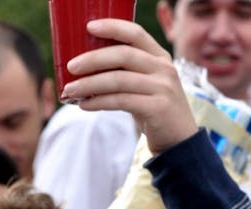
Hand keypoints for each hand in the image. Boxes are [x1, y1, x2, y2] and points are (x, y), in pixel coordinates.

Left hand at [61, 18, 197, 153]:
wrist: (179, 139)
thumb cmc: (154, 109)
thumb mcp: (146, 84)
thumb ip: (126, 70)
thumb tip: (84, 64)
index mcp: (160, 57)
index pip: (136, 34)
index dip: (112, 27)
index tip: (89, 27)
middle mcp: (164, 69)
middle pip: (123, 55)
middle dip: (92, 59)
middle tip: (71, 67)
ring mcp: (163, 88)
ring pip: (118, 80)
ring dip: (89, 85)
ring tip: (71, 90)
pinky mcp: (158, 108)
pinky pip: (121, 101)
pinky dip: (99, 102)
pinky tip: (85, 106)